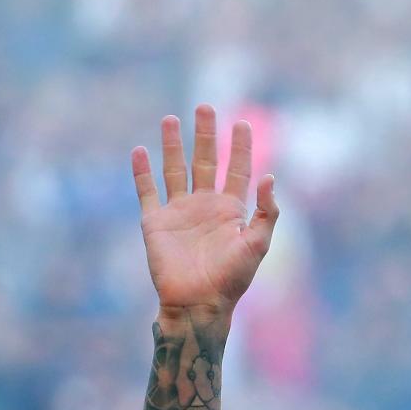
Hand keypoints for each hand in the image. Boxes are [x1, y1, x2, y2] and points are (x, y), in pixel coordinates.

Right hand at [133, 105, 279, 314]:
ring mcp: (178, 212)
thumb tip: (270, 176)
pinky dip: (142, 171)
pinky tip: (139, 150)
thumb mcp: (257, 245)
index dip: (241, 147)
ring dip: (172, 144)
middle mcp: (204, 205)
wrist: (197, 303)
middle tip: (205, 106)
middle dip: (206, 134)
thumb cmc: (231, 279)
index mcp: (231, 210)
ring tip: (171, 118)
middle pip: (204, 161)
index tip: (243, 122)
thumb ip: (266, 212)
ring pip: (174, 169)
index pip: (236, 169)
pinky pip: (147, 191)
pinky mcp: (155, 222)